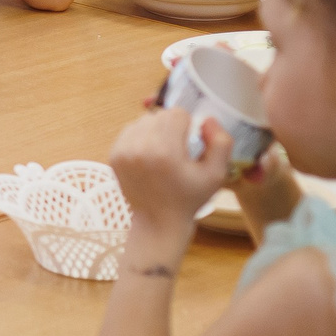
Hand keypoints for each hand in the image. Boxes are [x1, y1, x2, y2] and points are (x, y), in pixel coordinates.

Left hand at [108, 105, 229, 235]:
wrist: (158, 221)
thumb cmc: (189, 198)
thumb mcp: (217, 174)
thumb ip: (221, 142)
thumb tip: (207, 119)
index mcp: (165, 151)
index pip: (177, 113)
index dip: (188, 126)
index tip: (189, 144)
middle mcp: (140, 148)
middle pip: (160, 115)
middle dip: (172, 128)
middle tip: (177, 151)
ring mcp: (123, 151)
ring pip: (143, 120)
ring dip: (155, 131)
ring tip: (163, 153)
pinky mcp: (113, 155)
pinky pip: (129, 131)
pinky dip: (141, 138)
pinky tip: (149, 156)